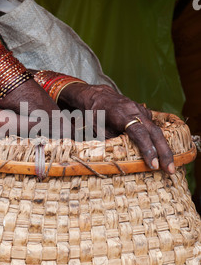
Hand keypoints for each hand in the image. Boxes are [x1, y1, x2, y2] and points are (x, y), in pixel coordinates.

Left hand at [59, 82, 174, 173]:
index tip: (153, 165)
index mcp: (121, 114)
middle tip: (170, 169)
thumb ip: (109, 141)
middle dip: (164, 152)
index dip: (147, 149)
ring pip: (156, 130)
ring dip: (163, 148)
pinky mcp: (143, 112)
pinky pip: (152, 127)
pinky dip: (157, 140)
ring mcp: (140, 110)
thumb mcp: (95, 129)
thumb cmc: (94, 113)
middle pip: (154, 132)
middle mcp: (134, 110)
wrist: (97, 95)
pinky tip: (160, 153)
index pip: (139, 133)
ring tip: (168, 166)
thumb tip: (121, 158)